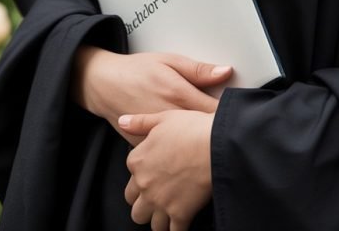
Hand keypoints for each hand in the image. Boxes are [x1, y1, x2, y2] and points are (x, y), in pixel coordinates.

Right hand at [71, 47, 231, 143]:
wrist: (104, 84)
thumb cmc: (138, 69)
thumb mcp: (169, 61)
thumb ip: (198, 69)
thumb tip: (226, 71)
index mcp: (178, 94)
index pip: (214, 111)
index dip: (229, 117)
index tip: (242, 119)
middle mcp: (168, 117)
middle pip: (202, 133)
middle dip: (217, 134)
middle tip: (232, 135)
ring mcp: (156, 136)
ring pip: (186, 149)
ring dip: (199, 148)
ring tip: (212, 148)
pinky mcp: (145, 146)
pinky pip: (167, 155)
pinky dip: (179, 156)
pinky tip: (189, 155)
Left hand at [122, 109, 214, 229]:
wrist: (216, 144)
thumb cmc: (192, 128)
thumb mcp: (163, 118)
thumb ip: (140, 122)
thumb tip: (122, 121)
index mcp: (138, 161)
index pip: (130, 179)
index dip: (142, 178)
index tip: (154, 176)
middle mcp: (145, 184)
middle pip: (135, 207)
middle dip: (145, 205)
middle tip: (159, 198)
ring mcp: (160, 202)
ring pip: (150, 223)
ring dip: (158, 220)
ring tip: (169, 213)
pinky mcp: (179, 214)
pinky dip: (177, 229)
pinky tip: (183, 222)